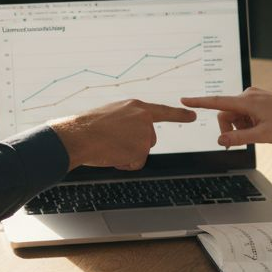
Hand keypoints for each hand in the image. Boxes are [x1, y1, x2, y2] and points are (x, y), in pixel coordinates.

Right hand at [50, 99, 196, 169]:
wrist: (78, 135)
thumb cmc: (87, 127)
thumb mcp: (111, 114)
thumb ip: (127, 120)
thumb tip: (130, 133)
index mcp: (136, 106)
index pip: (162, 111)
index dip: (179, 114)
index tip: (192, 116)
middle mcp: (143, 118)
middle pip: (148, 139)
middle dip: (133, 146)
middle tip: (112, 141)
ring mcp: (144, 133)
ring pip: (141, 152)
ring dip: (127, 155)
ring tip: (109, 146)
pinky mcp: (141, 149)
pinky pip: (136, 163)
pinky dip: (125, 164)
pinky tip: (112, 155)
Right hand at [181, 87, 271, 147]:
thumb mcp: (263, 136)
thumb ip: (239, 138)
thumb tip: (220, 140)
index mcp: (247, 101)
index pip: (217, 102)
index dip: (199, 102)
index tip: (184, 100)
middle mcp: (248, 95)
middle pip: (225, 113)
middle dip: (230, 128)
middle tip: (243, 141)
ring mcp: (253, 96)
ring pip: (234, 114)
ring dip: (240, 127)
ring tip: (258, 133)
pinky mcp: (257, 99)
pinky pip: (243, 112)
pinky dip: (247, 122)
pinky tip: (261, 126)